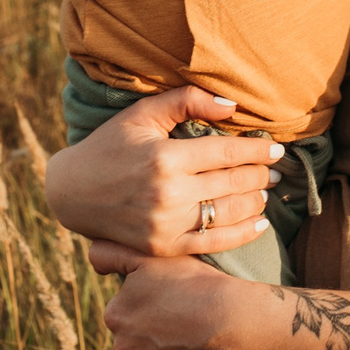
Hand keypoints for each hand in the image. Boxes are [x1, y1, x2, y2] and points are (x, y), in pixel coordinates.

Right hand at [43, 85, 280, 257]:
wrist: (72, 192)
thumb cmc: (110, 146)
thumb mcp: (142, 114)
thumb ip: (187, 101)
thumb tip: (232, 105)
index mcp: (165, 157)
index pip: (227, 152)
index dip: (258, 150)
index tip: (277, 148)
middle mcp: (168, 194)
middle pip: (233, 182)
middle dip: (262, 174)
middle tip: (277, 169)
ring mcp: (166, 224)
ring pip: (229, 213)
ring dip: (256, 201)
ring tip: (267, 190)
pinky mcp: (162, 247)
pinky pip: (213, 243)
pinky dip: (242, 234)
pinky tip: (260, 223)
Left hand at [92, 248, 252, 349]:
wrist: (229, 320)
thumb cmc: (194, 283)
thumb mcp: (150, 257)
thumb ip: (112, 253)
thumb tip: (91, 258)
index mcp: (114, 314)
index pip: (128, 314)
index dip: (151, 308)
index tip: (173, 303)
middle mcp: (120, 345)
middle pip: (135, 341)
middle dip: (154, 334)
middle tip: (184, 322)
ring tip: (192, 341)